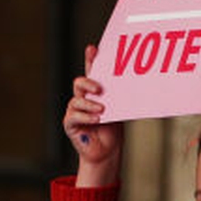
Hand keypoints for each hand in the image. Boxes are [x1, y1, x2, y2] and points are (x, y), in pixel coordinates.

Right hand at [65, 44, 123, 185]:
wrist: (107, 151)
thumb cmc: (112, 130)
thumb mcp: (117, 109)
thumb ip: (117, 97)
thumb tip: (129, 83)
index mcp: (93, 93)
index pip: (91, 72)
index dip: (90, 59)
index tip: (93, 48)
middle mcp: (82, 99)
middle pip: (79, 82)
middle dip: (88, 82)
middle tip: (100, 88)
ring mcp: (75, 111)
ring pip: (76, 100)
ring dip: (90, 104)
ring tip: (102, 109)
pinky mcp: (70, 124)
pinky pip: (74, 116)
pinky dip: (86, 117)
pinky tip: (96, 119)